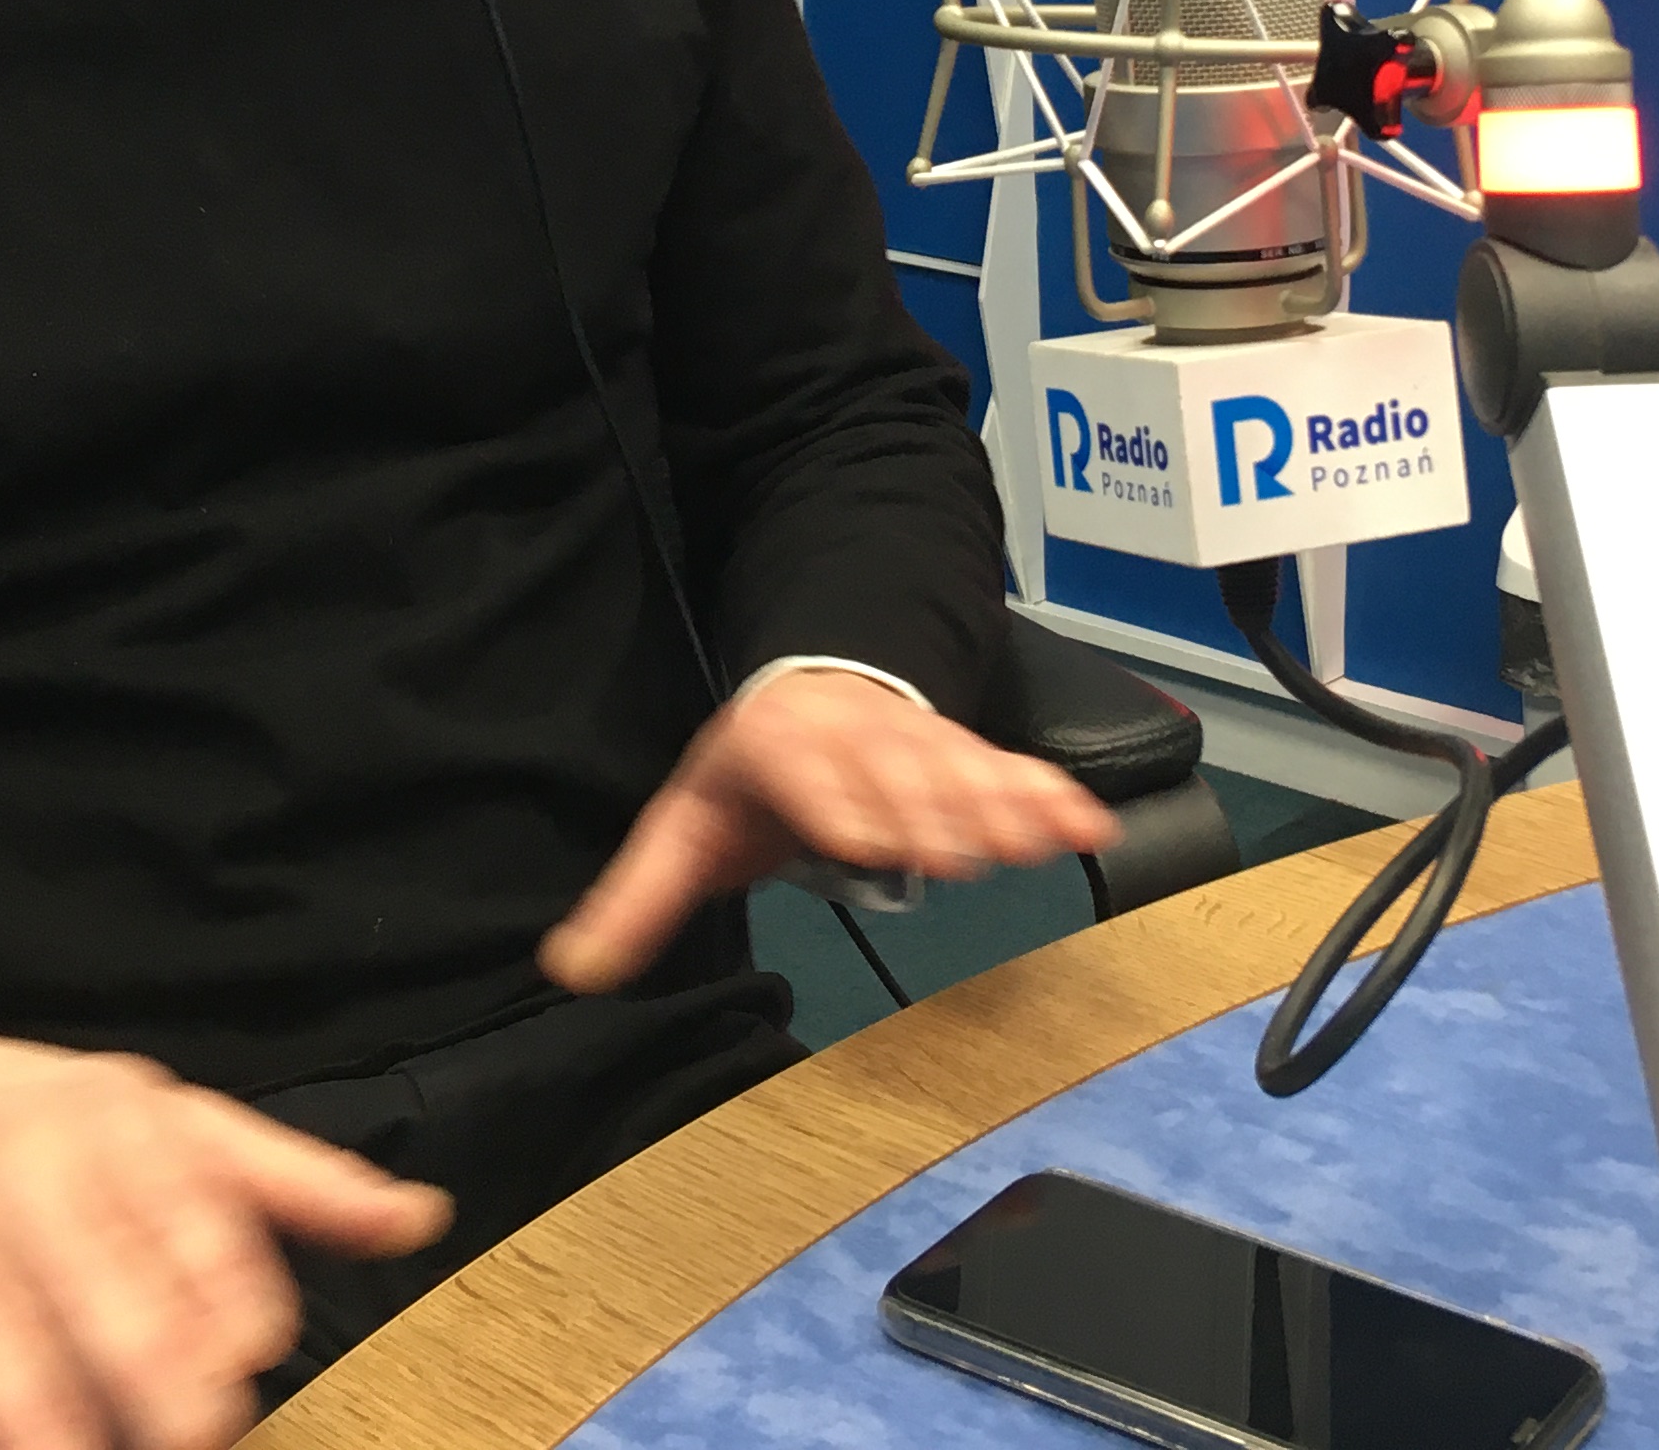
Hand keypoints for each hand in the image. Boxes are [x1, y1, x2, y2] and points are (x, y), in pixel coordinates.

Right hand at [0, 1011, 451, 1449]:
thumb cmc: (48, 1122)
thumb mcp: (176, 1123)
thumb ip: (299, 1180)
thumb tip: (424, 1220)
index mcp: (118, 1140)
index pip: (198, 1227)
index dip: (234, 1305)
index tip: (251, 1353)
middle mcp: (29, 1199)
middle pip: (114, 1320)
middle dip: (169, 1401)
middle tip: (201, 1434)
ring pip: (8, 1386)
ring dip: (61, 1441)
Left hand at [538, 669, 1116, 992]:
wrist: (812, 688)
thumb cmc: (750, 778)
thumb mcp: (684, 830)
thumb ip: (637, 903)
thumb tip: (571, 970)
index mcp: (776, 750)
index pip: (809, 779)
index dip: (840, 807)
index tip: (868, 844)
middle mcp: (854, 735)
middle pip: (898, 774)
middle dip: (930, 811)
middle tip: (965, 855)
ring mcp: (916, 739)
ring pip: (962, 767)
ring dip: (1001, 801)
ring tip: (1042, 838)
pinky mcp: (966, 752)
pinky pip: (1011, 770)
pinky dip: (1051, 796)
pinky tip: (1088, 828)